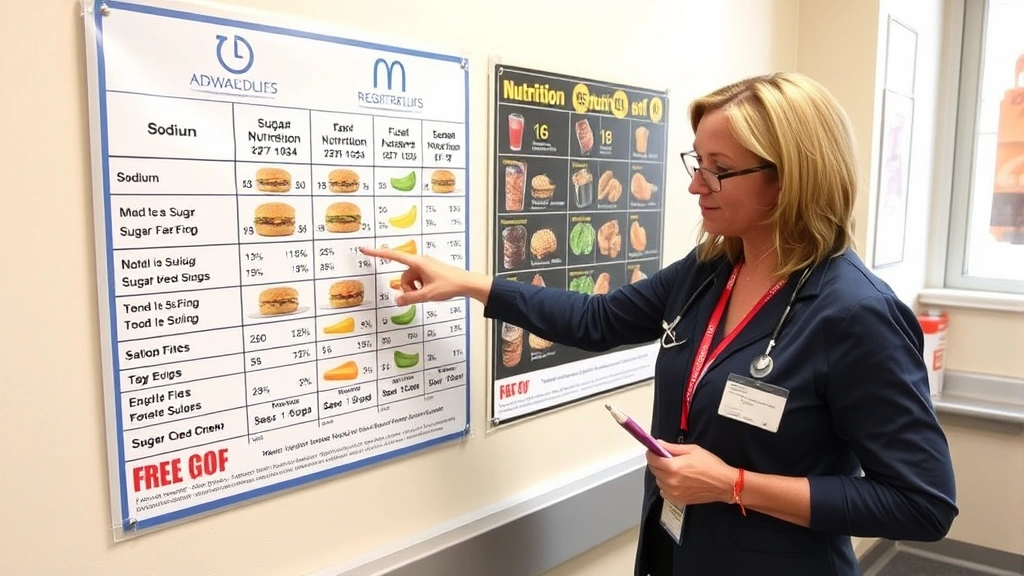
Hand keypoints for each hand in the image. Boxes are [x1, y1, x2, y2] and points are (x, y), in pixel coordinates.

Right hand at [359, 246, 492, 305]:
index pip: (393, 256)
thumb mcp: (427, 294)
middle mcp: (420, 261)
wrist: (466, 283)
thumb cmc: (449, 285)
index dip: (378, 253)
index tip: (365, 250)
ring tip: (427, 293)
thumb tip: (398, 300)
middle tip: (419, 295)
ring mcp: (425, 266)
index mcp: (417, 262)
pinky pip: (418, 279)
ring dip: (414, 288)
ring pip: (410, 279)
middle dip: (407, 287)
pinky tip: (430, 291)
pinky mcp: (429, 270)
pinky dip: (420, 287)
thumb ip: (410, 298)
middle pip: (403, 275)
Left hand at [646, 441, 735, 507]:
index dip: (652, 453)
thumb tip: (658, 444)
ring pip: (658, 481)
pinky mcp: (678, 500)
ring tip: (676, 471)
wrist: (724, 484)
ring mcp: (673, 492)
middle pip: (654, 470)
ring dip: (662, 475)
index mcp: (673, 467)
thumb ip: (672, 448)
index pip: (652, 459)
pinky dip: (667, 485)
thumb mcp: (692, 450)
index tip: (655, 450)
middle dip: (658, 463)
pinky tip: (678, 481)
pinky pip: (664, 491)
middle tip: (668, 459)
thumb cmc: (711, 465)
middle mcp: (671, 481)